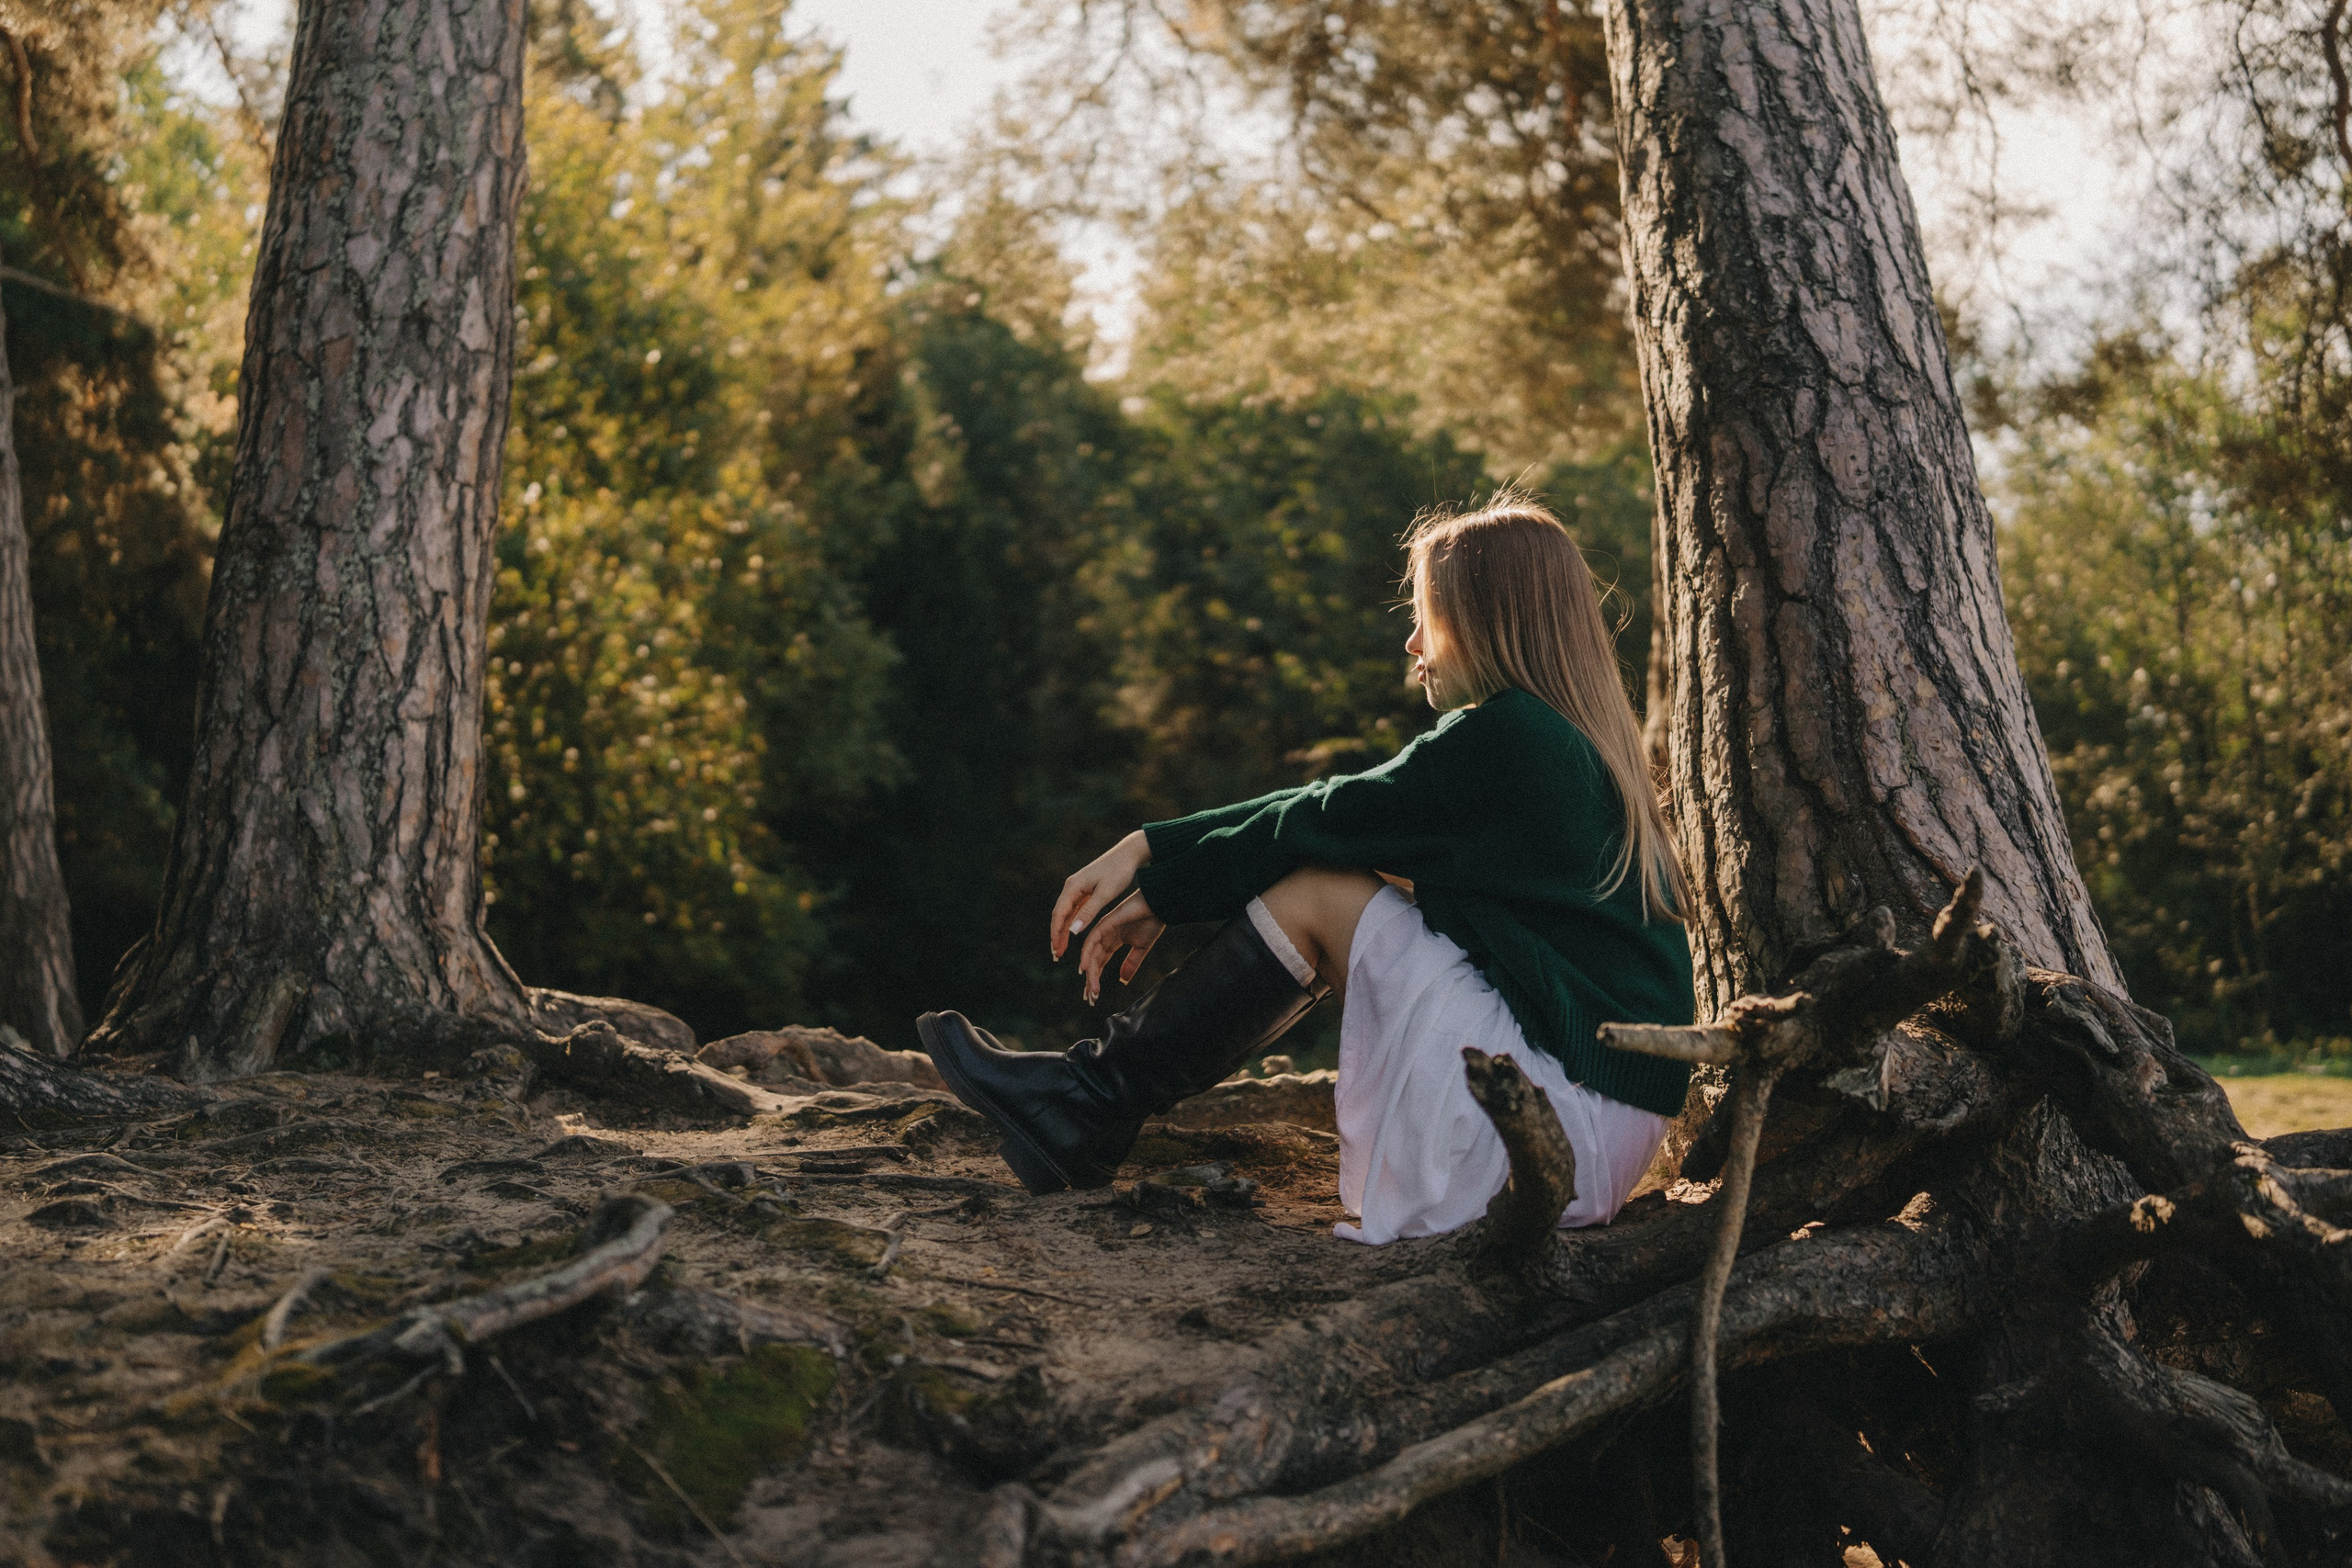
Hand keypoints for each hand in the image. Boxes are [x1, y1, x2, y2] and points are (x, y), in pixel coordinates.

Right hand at [1050, 830, 1151, 961]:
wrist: (1129, 853)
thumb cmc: (1119, 872)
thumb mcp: (1105, 894)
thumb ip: (1088, 913)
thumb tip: (1072, 932)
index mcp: (1073, 887)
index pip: (1059, 914)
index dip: (1056, 934)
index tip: (1056, 950)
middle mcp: (1071, 886)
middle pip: (1060, 915)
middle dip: (1057, 935)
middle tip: (1056, 955)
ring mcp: (1078, 887)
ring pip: (1067, 913)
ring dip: (1063, 930)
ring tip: (1062, 948)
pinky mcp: (1086, 888)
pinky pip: (1075, 908)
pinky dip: (1072, 922)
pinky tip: (1072, 933)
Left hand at [1076, 891, 1165, 1004]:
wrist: (1159, 905)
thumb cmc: (1152, 922)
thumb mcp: (1141, 948)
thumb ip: (1131, 963)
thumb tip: (1122, 980)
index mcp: (1113, 941)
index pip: (1100, 963)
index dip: (1095, 979)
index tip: (1093, 997)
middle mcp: (1105, 936)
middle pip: (1093, 961)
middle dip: (1091, 981)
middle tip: (1090, 999)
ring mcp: (1104, 930)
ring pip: (1091, 954)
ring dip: (1090, 973)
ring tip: (1090, 990)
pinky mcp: (1106, 924)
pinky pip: (1093, 941)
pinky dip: (1088, 955)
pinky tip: (1086, 969)